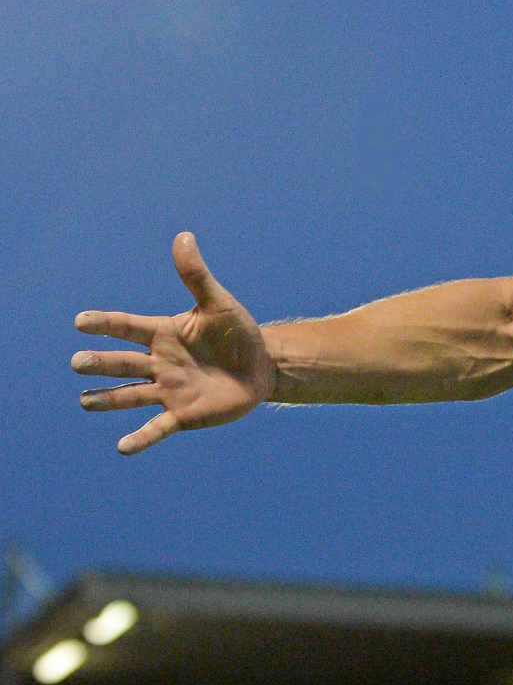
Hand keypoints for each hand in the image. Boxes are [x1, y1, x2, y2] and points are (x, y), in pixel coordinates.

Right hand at [74, 232, 276, 454]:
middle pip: (122, 362)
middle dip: (100, 363)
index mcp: (162, 334)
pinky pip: (157, 428)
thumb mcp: (219, 303)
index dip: (105, 324)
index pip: (127, 327)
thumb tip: (184, 236)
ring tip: (84, 402)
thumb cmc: (238, 333)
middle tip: (78, 362)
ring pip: (130, 395)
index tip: (81, 321)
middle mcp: (158, 362)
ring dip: (107, 400)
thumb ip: (197, 275)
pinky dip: (141, 438)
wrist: (262, 368)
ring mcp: (168, 389)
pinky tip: (122, 447)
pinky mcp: (183, 414)